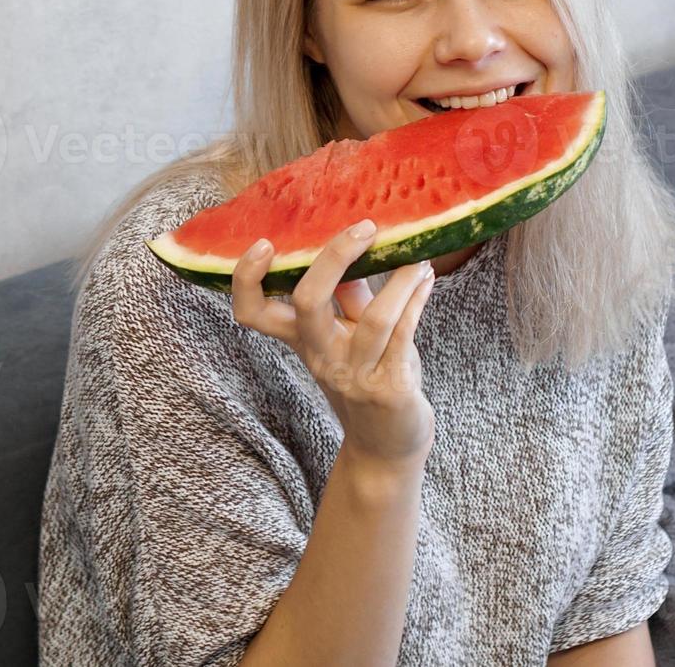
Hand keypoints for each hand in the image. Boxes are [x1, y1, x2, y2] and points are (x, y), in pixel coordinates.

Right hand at [231, 219, 437, 468]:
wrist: (386, 447)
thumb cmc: (370, 379)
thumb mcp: (349, 337)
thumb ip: (349, 296)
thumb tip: (353, 245)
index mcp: (303, 340)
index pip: (253, 312)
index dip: (247, 278)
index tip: (265, 242)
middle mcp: (322, 356)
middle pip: (308, 302)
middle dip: (334, 257)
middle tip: (364, 227)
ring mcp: (355, 375)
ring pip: (373, 318)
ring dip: (400, 280)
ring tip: (418, 256)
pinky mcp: (389, 389)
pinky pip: (404, 334)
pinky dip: (416, 300)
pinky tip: (426, 280)